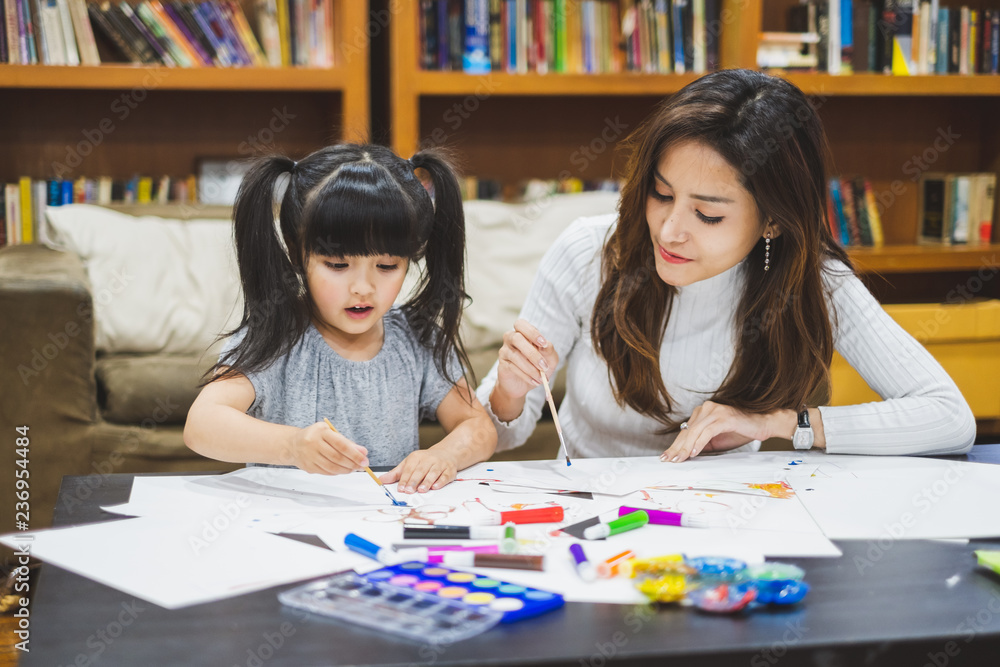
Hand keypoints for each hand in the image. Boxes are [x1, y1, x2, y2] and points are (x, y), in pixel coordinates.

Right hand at [287, 422, 368, 474]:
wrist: (293, 444)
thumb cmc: (316, 436)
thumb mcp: (331, 433)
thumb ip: (347, 442)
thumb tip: (363, 452)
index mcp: (321, 432)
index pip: (341, 445)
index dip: (355, 454)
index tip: (365, 459)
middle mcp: (313, 443)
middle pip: (337, 457)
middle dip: (353, 463)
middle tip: (362, 466)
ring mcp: (309, 456)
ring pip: (332, 467)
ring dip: (346, 470)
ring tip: (354, 468)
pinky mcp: (308, 467)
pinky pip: (326, 472)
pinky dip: (338, 472)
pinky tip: (343, 470)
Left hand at [380, 449, 457, 493]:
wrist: (446, 453)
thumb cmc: (425, 461)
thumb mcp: (409, 463)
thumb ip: (396, 473)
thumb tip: (382, 480)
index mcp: (417, 457)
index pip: (409, 469)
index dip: (404, 479)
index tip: (400, 488)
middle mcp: (429, 459)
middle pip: (420, 471)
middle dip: (414, 481)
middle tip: (409, 491)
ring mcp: (440, 464)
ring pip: (433, 473)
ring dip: (427, 482)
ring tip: (421, 490)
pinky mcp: (449, 469)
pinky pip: (445, 475)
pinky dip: (440, 481)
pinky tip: (435, 487)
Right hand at [494, 318, 558, 402]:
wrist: (525, 384)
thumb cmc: (538, 367)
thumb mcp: (549, 359)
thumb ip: (549, 350)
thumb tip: (546, 345)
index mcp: (523, 333)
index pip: (521, 324)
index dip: (531, 332)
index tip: (543, 344)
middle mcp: (511, 338)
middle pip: (517, 338)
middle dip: (532, 353)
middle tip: (544, 365)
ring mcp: (505, 350)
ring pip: (515, 356)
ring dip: (531, 368)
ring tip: (541, 377)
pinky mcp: (502, 364)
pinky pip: (513, 367)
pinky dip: (526, 375)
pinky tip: (535, 381)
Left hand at [659, 401, 774, 462]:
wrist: (762, 424)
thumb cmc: (739, 431)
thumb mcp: (716, 440)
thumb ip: (701, 443)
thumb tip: (684, 455)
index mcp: (703, 413)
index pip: (686, 431)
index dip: (675, 445)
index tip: (666, 456)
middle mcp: (706, 409)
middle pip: (687, 431)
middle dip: (676, 447)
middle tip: (668, 459)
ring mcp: (715, 411)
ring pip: (695, 431)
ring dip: (685, 447)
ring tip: (679, 459)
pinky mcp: (724, 417)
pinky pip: (707, 431)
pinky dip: (699, 443)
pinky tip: (694, 452)